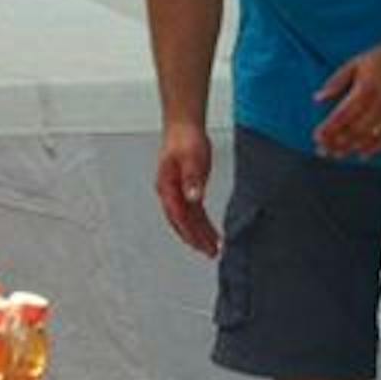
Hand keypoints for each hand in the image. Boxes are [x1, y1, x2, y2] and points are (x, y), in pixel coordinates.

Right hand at [155, 120, 219, 256]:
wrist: (183, 126)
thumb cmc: (185, 139)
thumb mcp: (192, 158)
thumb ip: (192, 178)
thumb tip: (192, 198)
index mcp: (167, 188)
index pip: (179, 217)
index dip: (191, 233)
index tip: (203, 245)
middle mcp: (169, 193)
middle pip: (182, 223)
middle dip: (196, 239)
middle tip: (210, 253)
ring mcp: (177, 192)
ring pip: (188, 219)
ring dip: (199, 234)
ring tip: (213, 247)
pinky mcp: (186, 188)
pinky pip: (193, 211)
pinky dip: (201, 223)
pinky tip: (209, 230)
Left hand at [311, 36, 380, 160]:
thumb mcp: (356, 63)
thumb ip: (336, 81)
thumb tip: (317, 98)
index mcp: (365, 90)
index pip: (341, 116)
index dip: (328, 130)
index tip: (316, 138)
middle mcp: (379, 105)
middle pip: (353, 131)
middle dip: (335, 143)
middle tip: (322, 151)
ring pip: (369, 138)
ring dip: (351, 149)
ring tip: (337, 155)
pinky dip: (375, 149)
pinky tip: (363, 155)